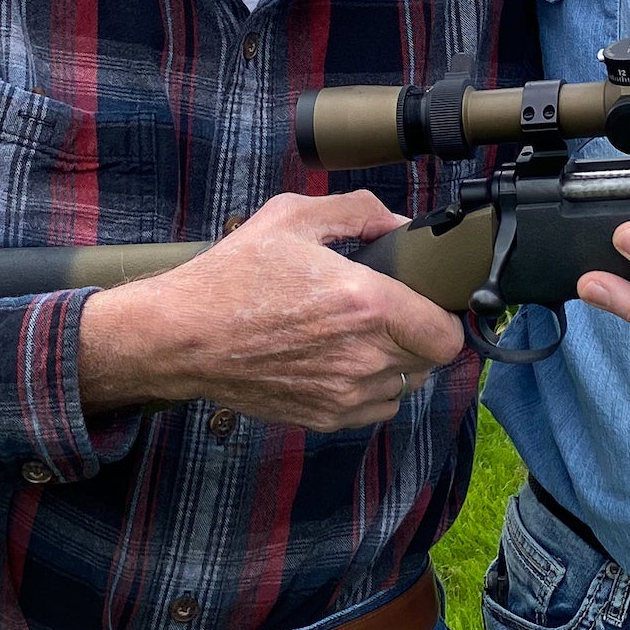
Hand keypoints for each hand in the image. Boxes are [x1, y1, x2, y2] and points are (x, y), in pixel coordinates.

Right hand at [77, 190, 463, 431]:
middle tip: (390, 311)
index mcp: (365, 304)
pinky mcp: (324, 417)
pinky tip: (341, 361)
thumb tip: (400, 225)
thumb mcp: (293, 216)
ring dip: (397, 363)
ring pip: (406, 386)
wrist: (181, 336)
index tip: (427, 302)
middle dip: (418, 333)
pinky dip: (371, 389)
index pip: (447, 334)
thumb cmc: (233, 275)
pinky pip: (376, 409)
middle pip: (430, 360)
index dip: (445, 316)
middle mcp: (363, 356)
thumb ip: (358, 211)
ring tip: (361, 336)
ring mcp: (344, 393)